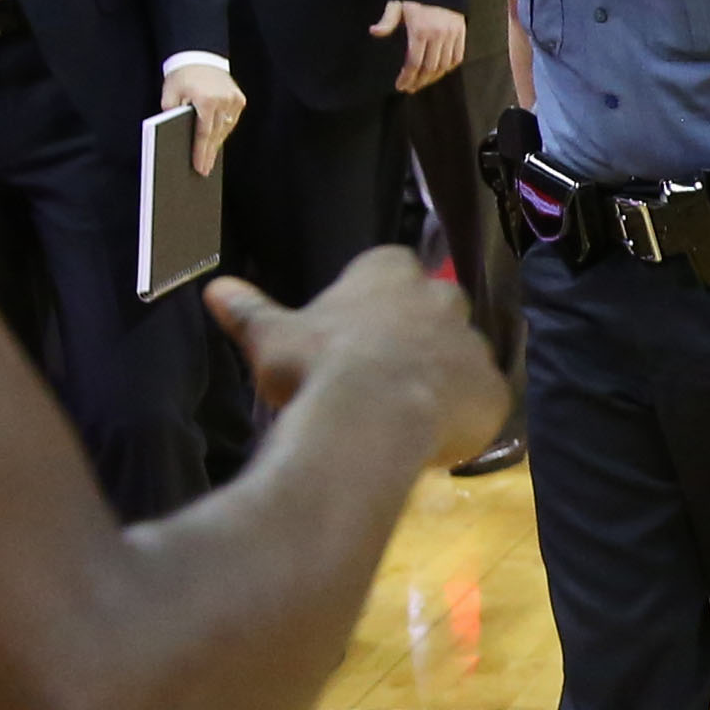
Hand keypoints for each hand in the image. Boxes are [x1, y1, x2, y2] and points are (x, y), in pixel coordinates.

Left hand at [159, 51, 245, 170]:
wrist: (199, 56)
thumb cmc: (182, 76)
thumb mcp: (170, 95)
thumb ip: (172, 114)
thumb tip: (177, 137)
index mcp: (207, 100)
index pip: (204, 133)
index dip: (202, 153)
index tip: (201, 168)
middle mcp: (224, 100)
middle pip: (216, 134)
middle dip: (209, 152)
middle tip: (204, 170)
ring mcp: (234, 100)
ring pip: (225, 129)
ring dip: (216, 142)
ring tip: (208, 157)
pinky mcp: (239, 99)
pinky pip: (230, 121)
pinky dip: (222, 130)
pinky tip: (214, 139)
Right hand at [204, 247, 507, 463]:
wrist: (370, 417)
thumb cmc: (316, 366)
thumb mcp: (271, 337)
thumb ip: (249, 310)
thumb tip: (214, 289)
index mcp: (390, 272)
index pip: (391, 268)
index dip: (376, 299)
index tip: (357, 330)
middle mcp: (441, 298)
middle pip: (436, 308)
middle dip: (417, 334)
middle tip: (383, 372)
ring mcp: (473, 344)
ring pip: (462, 357)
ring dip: (442, 378)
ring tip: (406, 414)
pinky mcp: (494, 390)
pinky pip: (483, 401)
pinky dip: (465, 418)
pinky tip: (434, 440)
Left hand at [369, 0, 467, 93]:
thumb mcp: (397, 3)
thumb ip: (387, 20)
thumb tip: (374, 32)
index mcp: (420, 30)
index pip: (413, 62)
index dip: (407, 77)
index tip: (401, 86)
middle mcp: (438, 35)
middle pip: (429, 68)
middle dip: (419, 81)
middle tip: (410, 88)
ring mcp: (451, 34)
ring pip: (444, 65)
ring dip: (433, 77)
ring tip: (423, 82)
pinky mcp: (461, 31)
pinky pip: (457, 56)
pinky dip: (449, 67)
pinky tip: (439, 71)